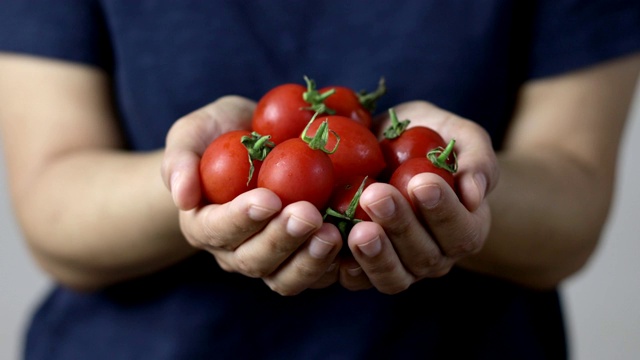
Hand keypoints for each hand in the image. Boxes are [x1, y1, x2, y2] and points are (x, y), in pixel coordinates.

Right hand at [161, 96, 342, 294]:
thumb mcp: (192, 134)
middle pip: (254, 260)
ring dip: (310, 260)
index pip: (217, 229)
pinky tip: (354, 241)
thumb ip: (179, 159)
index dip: (241, 219)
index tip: (268, 199)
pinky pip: (317, 273)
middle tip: (308, 215)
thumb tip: (182, 195)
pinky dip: (335, 263)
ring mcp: (271, 259)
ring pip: (286, 277)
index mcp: (204, 224)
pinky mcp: (302, 258)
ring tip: (333, 234)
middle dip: (281, 240)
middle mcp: (235, 251)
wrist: (253, 143)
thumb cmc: (218, 135)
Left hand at [339, 101, 498, 293]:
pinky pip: (355, 279)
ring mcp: (399, 267)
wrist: (387, 146)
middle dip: (400, 227)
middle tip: (376, 195)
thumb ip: (477, 159)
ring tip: (356, 229)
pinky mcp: (363, 269)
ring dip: (374, 255)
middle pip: (423, 257)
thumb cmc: (431, 138)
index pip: (462, 233)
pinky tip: (328, 243)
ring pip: (391, 277)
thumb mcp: (460, 135)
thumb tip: (475, 193)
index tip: (422, 182)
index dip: (443, 212)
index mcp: (465, 230)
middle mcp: (435, 257)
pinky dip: (339, 266)